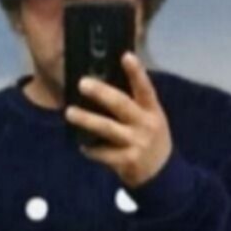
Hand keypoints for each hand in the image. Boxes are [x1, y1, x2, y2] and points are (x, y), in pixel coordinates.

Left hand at [64, 51, 172, 189]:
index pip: (145, 88)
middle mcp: (145, 124)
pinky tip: (82, 146)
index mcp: (152, 110)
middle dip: (101, 93)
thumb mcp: (151, 118)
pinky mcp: (127, 161)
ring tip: (69, 112)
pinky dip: (91, 150)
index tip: (126, 56)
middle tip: (82, 83)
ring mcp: (136, 143)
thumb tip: (106, 81)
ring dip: (87, 120)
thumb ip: (135, 103)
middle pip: (121, 104)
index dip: (136, 72)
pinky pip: (104, 153)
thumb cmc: (150, 138)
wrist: (161, 174)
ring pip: (107, 129)